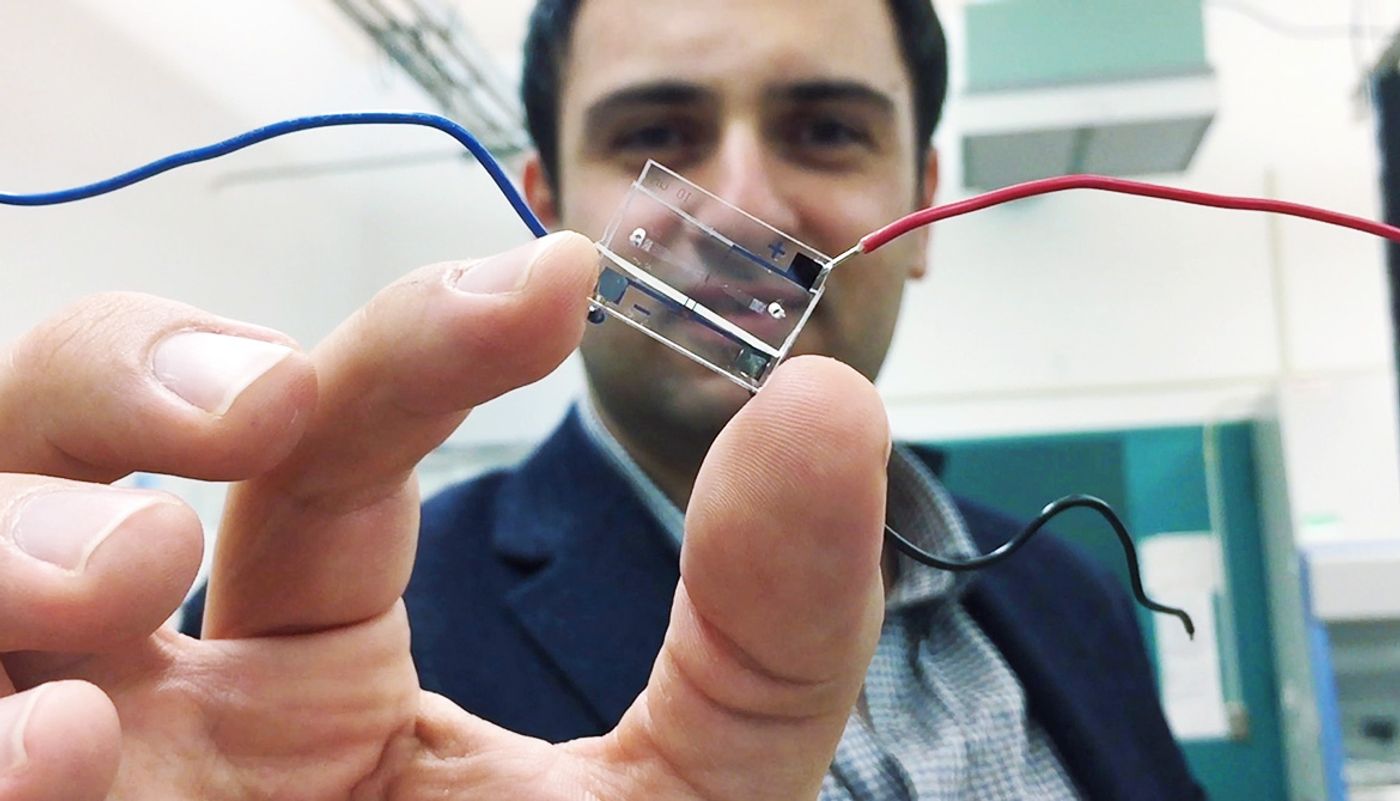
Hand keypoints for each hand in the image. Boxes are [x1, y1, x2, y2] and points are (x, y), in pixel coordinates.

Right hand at [0, 231, 889, 800]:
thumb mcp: (685, 798)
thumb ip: (768, 623)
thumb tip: (827, 410)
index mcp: (308, 665)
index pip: (317, 442)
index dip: (415, 339)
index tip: (551, 283)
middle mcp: (156, 707)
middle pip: (44, 443)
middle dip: (122, 374)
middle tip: (262, 413)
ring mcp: (73, 786)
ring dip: (8, 542)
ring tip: (125, 590)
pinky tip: (67, 753)